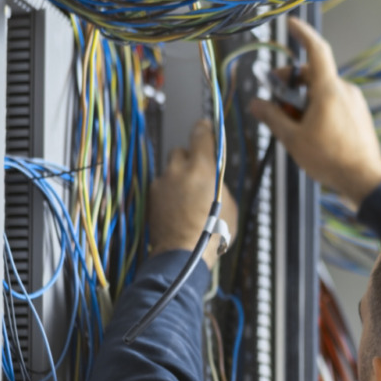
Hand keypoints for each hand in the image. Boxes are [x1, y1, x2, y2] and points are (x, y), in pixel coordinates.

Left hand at [150, 119, 238, 268]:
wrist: (184, 254)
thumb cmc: (212, 232)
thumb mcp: (229, 204)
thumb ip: (219, 183)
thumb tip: (213, 179)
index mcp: (202, 167)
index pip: (200, 135)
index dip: (204, 129)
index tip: (204, 126)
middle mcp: (178, 170)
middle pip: (181, 151)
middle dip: (189, 159)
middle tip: (198, 174)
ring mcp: (161, 183)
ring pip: (170, 171)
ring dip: (178, 178)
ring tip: (188, 197)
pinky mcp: (151, 197)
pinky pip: (161, 186)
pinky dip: (169, 192)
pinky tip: (177, 208)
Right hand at [249, 17, 380, 209]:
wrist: (364, 179)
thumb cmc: (331, 159)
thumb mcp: (292, 138)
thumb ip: (272, 117)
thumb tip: (257, 105)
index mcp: (328, 90)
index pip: (316, 50)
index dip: (302, 33)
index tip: (292, 25)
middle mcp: (344, 90)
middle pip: (313, 74)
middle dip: (291, 83)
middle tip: (275, 100)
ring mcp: (354, 103)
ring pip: (322, 90)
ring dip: (304, 100)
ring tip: (293, 124)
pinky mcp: (358, 115)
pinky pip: (334, 103)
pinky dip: (318, 108)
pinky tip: (310, 130)